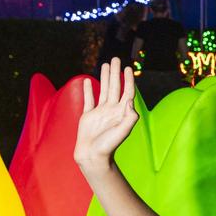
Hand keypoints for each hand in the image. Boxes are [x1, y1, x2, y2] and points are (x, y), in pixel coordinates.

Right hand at [74, 58, 138, 172]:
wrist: (93, 156)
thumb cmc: (110, 145)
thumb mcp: (123, 131)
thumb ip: (129, 116)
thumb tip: (129, 100)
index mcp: (121, 111)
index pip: (127, 91)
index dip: (128, 80)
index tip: (128, 68)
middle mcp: (112, 109)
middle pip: (115, 86)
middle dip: (115, 73)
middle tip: (115, 59)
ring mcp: (100, 111)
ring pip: (103, 89)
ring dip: (104, 77)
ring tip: (105, 65)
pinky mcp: (88, 115)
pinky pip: (88, 99)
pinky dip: (88, 89)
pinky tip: (87, 80)